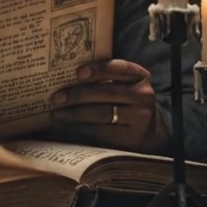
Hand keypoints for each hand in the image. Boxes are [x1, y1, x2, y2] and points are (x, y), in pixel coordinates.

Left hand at [49, 59, 165, 151]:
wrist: (150, 131)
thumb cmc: (127, 102)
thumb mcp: (124, 85)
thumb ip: (105, 78)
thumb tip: (66, 76)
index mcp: (140, 77)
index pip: (120, 68)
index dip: (99, 69)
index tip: (78, 72)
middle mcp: (143, 96)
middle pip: (107, 92)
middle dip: (78, 94)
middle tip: (56, 97)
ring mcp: (140, 118)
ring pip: (102, 113)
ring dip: (75, 113)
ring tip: (57, 113)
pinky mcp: (131, 138)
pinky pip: (102, 131)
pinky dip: (82, 128)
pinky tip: (68, 126)